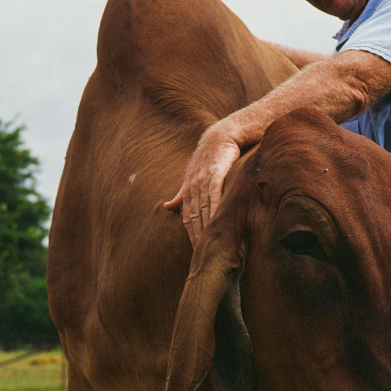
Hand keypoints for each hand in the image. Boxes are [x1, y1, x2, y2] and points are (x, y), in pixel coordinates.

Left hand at [161, 125, 241, 246]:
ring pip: (203, 207)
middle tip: (202, 255)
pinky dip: (214, 207)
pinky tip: (217, 220)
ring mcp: (204, 178)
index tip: (196, 252)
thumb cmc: (210, 158)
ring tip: (208, 243)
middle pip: (194, 215)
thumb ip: (182, 194)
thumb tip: (167, 207)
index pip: (187, 217)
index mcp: (188, 189)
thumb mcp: (194, 177)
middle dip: (198, 235)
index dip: (190, 234)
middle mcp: (193, 185)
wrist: (223, 135)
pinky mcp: (217, 171)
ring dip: (205, 226)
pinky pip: (214, 192)